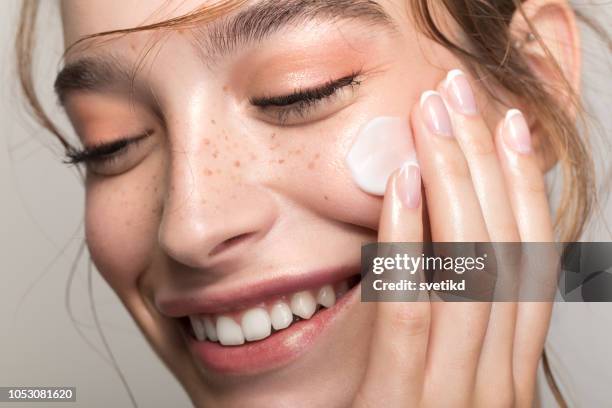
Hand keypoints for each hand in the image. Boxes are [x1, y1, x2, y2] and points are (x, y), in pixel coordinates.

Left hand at [354, 69, 554, 407]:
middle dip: (487, 166)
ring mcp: (460, 404)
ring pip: (471, 275)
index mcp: (503, 373)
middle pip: (505, 255)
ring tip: (434, 119)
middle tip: (464, 97)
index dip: (520, 188)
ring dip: (453, 185)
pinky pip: (414, 318)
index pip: (525, 265)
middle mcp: (497, 386)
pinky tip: (398, 185)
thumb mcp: (431, 382)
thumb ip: (442, 327)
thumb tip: (431, 252)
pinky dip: (410, 246)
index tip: (506, 126)